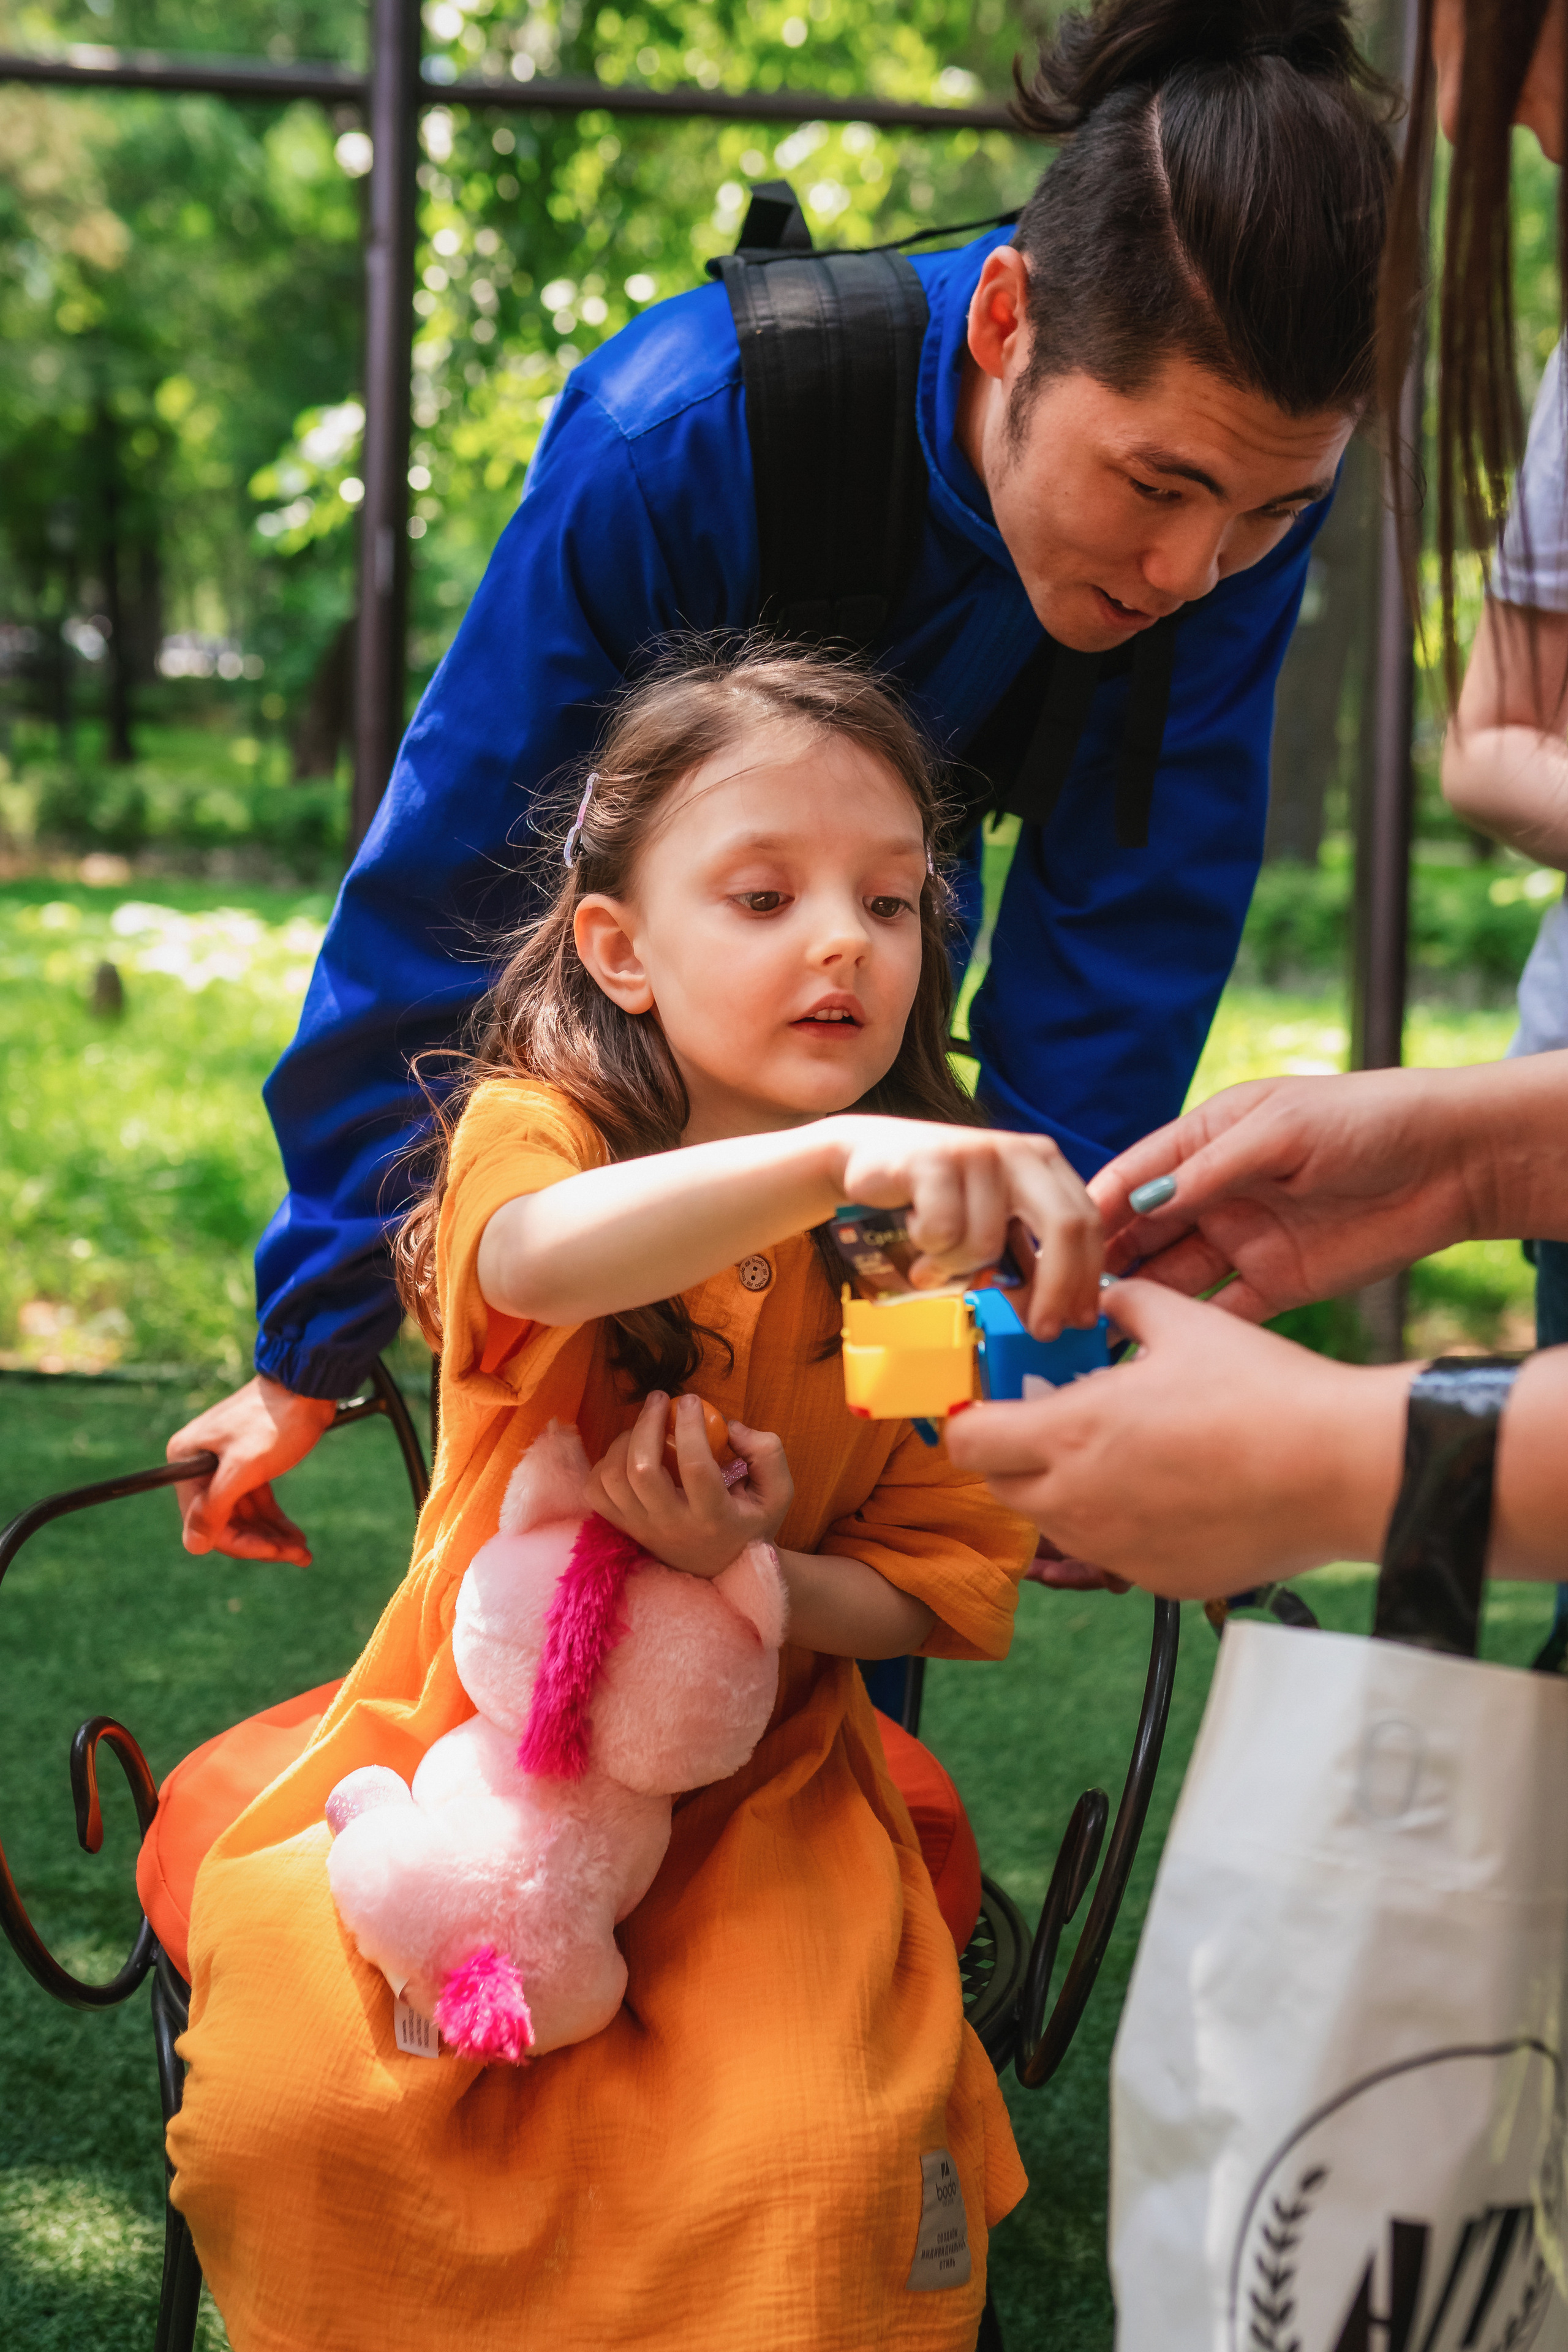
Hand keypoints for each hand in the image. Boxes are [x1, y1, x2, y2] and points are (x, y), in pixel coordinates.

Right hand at [166, 1376, 337, 1564]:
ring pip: (245, 1515)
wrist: (307, 1384)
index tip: (273, 1552)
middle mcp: (199, 1465)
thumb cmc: (276, 1421)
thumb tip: (193, 1547)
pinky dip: (275, 1521)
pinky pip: (258, 1502)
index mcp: (186, 1461)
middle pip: (226, 1521)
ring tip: (303, 1552)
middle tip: (299, 1555)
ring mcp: (225, 1466)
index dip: (238, 1542)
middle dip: (262, 1542)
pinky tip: (297, 1538)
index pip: (204, 1520)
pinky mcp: (250, 1465)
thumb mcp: (244, 1466)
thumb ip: (215, 1506)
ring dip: (273, 1536)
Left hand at [584, 1392, 793, 1578]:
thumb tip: (729, 1425)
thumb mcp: (777, 1492)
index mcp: (714, 1517)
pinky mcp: (626, 1529)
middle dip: (647, 1424)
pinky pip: (597, 1492)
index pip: (695, 1467)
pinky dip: (604, 1464)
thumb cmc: (751, 1522)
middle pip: (642, 1470)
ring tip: (645, 1426)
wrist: (725, 1568)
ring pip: (613, 1479)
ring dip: (624, 1441)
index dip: (690, 1426)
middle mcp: (672, 1526)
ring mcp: (643, 1530)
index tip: (690, 1400)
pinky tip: (627, 1451)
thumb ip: (766, 1452)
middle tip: (659, 1398)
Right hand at [834, 1118, 1101, 1338]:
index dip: (1089, 1276)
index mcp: (1042, 1163)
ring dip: (956, 1268)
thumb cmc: (933, 1201)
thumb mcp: (991, 1225)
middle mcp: (1017, 1152)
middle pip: (1064, 1226)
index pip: (1087, 1222)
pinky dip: (926, 1250)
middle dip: (1056, 1288)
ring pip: (987, 1243)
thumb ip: (1024, 1260)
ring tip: (933, 1259)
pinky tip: (913, 1234)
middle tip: (1040, 1330)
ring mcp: (975, 1152)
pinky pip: (942, 1233)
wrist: (865, 1160)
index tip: (1081, 1321)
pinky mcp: (930, 1160)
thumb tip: (1053, 1317)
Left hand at [946, 1280, 1413, 1598]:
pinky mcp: (1156, 1580)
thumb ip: (1124, 1303)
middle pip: (1001, 1484)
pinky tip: (1173, 1488)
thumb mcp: (1185, 1323)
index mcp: (1070, 1433)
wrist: (1342, 1469)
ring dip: (1067, 1487)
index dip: (972, 1417)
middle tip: (1061, 1415)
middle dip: (1015, 1450)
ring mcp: (1116, 1549)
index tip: (996, 1397)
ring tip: (1128, 1449)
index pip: (967, 1439)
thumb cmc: (1266, 1393)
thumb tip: (1103, 1294)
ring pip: (1056, 1522)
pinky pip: (1113, 1551)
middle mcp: (1079, 1501)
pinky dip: (1123, 1522)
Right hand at [1089, 1067, 1491, 1319]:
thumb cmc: (1364, 1120)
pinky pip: (1220, 1313)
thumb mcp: (1279, 1131)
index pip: (1131, 1177)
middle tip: (1061, 1299)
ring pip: (1171, 1278)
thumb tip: (1137, 1203)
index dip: (1092, 1209)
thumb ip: (1207, 1169)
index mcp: (1204, 1141)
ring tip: (1092, 1331)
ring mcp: (1242, 1241)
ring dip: (1135, 1302)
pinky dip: (1188, 1332)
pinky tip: (1152, 1353)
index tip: (1050, 1242)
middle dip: (1102, 1263)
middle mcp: (1213, 1194)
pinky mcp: (1276, 1284)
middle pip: (1140, 1233)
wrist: (1451, 1161)